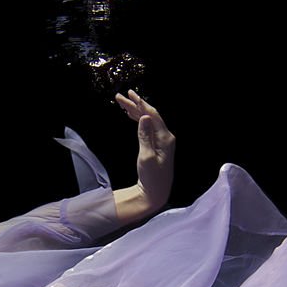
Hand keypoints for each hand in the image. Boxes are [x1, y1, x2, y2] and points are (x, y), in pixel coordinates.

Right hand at [115, 90, 175, 210]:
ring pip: (147, 121)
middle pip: (149, 115)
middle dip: (135, 105)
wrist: (155, 192)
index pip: (153, 115)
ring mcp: (161, 141)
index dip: (141, 104)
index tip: (130, 95)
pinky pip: (147, 128)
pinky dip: (137, 120)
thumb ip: (145, 135)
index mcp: (165, 138)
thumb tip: (144, 117)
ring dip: (134, 111)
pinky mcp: (156, 145)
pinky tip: (130, 115)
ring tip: (121, 102)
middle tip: (120, 96)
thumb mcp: (146, 156)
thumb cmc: (152, 177)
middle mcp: (165, 137)